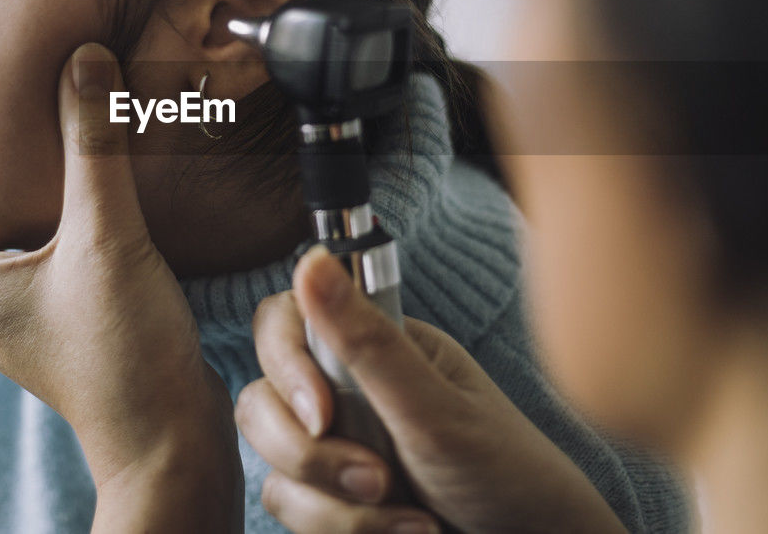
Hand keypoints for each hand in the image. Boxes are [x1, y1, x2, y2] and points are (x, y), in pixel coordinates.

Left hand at [0, 43, 240, 531]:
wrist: (170, 440)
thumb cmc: (121, 354)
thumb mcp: (106, 235)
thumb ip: (95, 145)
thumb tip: (83, 58)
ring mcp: (25, 325)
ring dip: (8, 211)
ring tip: (49, 164)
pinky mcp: (69, 329)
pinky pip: (37, 271)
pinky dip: (50, 235)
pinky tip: (100, 210)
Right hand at [236, 247, 627, 533]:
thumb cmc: (504, 471)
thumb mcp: (435, 408)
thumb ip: (368, 341)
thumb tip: (312, 260)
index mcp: (373, 344)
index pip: (284, 323)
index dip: (284, 367)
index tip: (324, 415)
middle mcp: (345, 390)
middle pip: (262, 402)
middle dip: (314, 456)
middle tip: (382, 479)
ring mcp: (335, 447)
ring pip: (275, 467)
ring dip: (340, 507)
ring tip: (411, 516)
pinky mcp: (330, 500)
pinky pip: (291, 509)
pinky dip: (344, 531)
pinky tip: (406, 531)